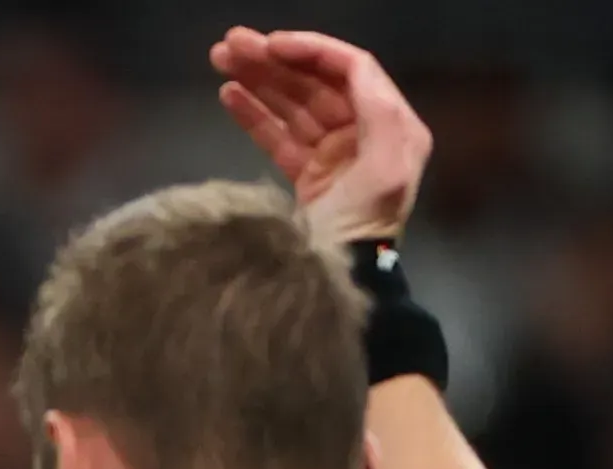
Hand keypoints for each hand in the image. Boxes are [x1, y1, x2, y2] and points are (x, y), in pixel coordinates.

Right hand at [213, 27, 426, 249]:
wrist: (336, 281)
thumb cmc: (363, 224)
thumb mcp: (386, 164)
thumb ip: (377, 110)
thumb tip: (353, 67)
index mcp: (391, 125)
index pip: (351, 70)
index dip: (311, 50)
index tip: (272, 43)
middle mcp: (364, 132)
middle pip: (316, 83)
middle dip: (275, 61)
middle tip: (232, 44)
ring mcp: (333, 154)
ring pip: (291, 105)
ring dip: (257, 81)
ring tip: (221, 60)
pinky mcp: (306, 177)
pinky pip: (277, 137)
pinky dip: (253, 115)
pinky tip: (229, 95)